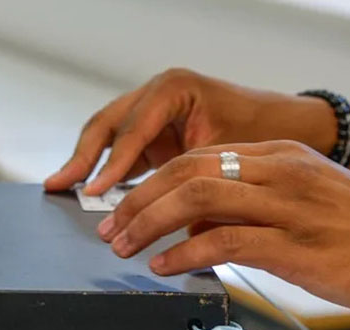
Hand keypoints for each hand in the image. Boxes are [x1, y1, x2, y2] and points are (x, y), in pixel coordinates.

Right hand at [45, 69, 335, 195]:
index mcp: (175, 89)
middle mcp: (158, 95)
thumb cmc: (267, 133)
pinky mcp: (154, 133)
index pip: (132, 128)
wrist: (289, 126)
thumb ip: (192, 181)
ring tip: (62, 186)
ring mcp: (153, 113)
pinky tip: (89, 190)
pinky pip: (121, 149)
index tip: (94, 191)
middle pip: (107, 124)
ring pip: (107, 135)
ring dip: (86, 163)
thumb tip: (164, 220)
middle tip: (60, 184)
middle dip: (83, 156)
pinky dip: (105, 170)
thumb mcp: (229, 154)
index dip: (111, 162)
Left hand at [97, 141, 349, 319]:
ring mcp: (286, 204)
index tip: (125, 206)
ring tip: (124, 247)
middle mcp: (278, 171)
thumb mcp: (302, 202)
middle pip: (186, 172)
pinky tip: (163, 267)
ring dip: (149, 224)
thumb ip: (250, 207)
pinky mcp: (292, 243)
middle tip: (111, 228)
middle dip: (137, 201)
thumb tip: (195, 228)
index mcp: (278, 156)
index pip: (196, 158)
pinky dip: (183, 254)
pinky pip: (222, 241)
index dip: (151, 182)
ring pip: (196, 200)